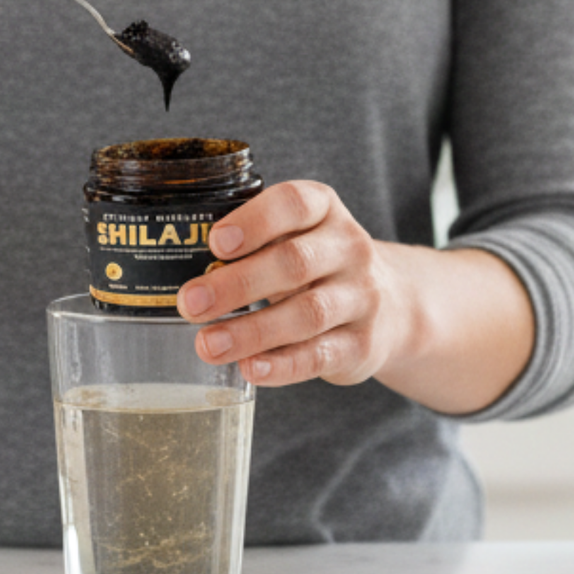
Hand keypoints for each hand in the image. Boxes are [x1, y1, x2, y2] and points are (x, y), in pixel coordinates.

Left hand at [174, 180, 412, 388]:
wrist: (393, 305)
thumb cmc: (318, 263)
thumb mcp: (296, 235)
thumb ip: (253, 241)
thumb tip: (180, 260)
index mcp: (325, 210)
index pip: (294, 204)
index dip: (254, 221)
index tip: (214, 242)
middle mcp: (349, 248)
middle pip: (294, 263)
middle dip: (237, 284)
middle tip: (189, 303)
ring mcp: (361, 298)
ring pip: (306, 314)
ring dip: (252, 331)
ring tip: (207, 344)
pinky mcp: (362, 345)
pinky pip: (320, 355)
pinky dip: (282, 365)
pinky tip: (249, 369)